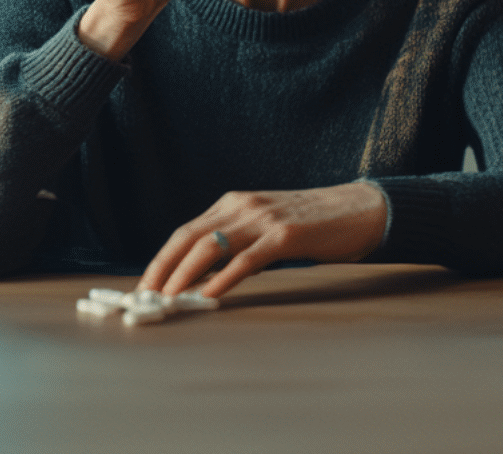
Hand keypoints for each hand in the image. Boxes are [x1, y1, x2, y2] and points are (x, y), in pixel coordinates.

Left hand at [136, 182, 388, 298]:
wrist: (358, 209)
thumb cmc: (311, 224)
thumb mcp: (265, 227)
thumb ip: (237, 245)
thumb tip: (204, 281)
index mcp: (233, 204)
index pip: (185, 232)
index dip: (162, 260)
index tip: (145, 286)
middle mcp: (241, 206)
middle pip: (188, 238)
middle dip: (162, 268)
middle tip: (145, 297)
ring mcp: (262, 219)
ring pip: (210, 247)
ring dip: (184, 275)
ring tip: (169, 299)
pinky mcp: (285, 236)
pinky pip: (247, 259)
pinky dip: (224, 278)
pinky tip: (211, 295)